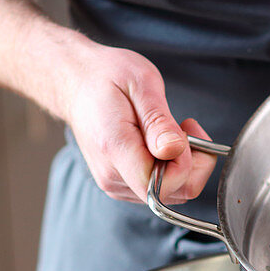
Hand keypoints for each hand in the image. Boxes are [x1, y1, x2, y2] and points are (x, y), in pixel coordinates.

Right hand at [50, 36, 216, 203]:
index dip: (185, 163)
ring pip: (170, 194)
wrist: (76, 82)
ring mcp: (115, 184)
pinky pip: (159, 189)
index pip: (162, 185)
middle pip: (172, 193)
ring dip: (184, 165)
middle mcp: (112, 176)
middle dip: (193, 163)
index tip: (187, 129)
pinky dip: (171, 169)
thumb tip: (174, 150)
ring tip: (172, 131)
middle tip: (187, 128)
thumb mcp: (141, 83)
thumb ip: (159, 121)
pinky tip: (163, 144)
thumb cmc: (107, 76)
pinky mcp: (121, 185)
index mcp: (116, 149)